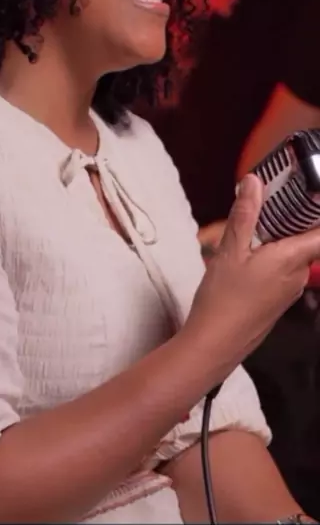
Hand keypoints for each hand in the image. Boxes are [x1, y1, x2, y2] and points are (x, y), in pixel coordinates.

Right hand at [185, 174, 319, 374]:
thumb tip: (254, 181)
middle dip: (295, 221)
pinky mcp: (278, 300)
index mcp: (293, 259)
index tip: (307, 197)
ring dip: (282, 238)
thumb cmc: (223, 297)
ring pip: (296, 256)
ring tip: (258, 223)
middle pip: (310, 241)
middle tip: (274, 199)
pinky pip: (286, 270)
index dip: (316, 213)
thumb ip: (244, 215)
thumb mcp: (229, 251)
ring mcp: (290, 290)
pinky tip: (251, 253)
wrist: (216, 344)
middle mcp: (299, 275)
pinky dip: (275, 255)